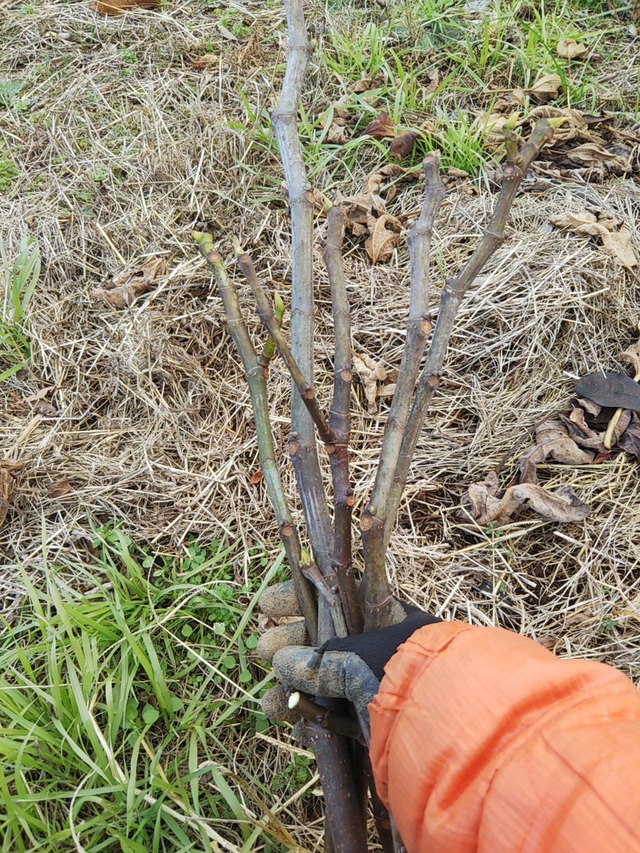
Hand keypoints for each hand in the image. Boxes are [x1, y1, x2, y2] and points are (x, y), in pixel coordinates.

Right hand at [260, 585, 439, 738]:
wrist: (447, 725)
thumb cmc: (406, 675)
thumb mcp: (358, 658)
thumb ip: (319, 660)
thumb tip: (282, 661)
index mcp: (385, 617)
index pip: (336, 598)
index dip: (301, 598)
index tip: (269, 605)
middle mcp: (380, 646)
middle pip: (324, 641)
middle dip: (289, 646)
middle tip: (262, 650)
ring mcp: (376, 683)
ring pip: (325, 680)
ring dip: (292, 688)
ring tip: (270, 701)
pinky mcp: (373, 719)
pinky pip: (334, 714)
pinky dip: (310, 717)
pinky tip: (290, 720)